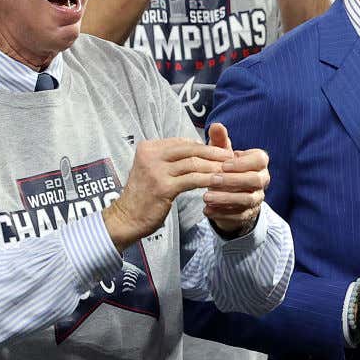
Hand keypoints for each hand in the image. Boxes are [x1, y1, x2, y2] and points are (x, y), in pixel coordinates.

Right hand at [101, 134, 234, 249]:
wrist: (127, 217)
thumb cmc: (146, 194)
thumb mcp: (155, 170)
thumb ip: (172, 158)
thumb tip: (201, 148)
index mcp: (149, 148)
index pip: (183, 142)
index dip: (205, 146)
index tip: (221, 151)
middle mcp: (150, 155)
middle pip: (190, 149)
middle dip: (214, 153)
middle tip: (232, 157)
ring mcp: (155, 170)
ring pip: (194, 164)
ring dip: (215, 166)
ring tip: (230, 170)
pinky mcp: (163, 187)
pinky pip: (193, 179)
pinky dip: (208, 179)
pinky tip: (220, 182)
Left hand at [199, 121, 268, 236]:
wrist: (228, 194)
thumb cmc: (226, 169)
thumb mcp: (222, 155)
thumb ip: (220, 141)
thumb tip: (216, 125)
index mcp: (258, 163)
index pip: (259, 160)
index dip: (242, 163)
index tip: (223, 164)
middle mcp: (262, 180)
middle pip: (255, 180)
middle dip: (233, 180)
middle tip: (212, 180)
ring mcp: (257, 198)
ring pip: (247, 200)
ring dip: (226, 199)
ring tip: (205, 197)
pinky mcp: (248, 214)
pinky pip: (239, 216)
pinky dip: (222, 214)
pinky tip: (207, 210)